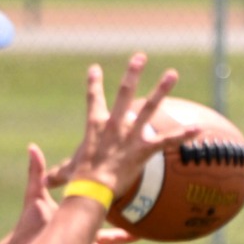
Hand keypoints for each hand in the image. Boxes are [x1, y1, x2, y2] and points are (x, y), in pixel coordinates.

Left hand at [6, 143, 153, 243]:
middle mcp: (80, 243)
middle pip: (109, 240)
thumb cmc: (27, 224)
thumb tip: (32, 147)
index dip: (110, 213)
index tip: (122, 205)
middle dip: (126, 238)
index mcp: (73, 225)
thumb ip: (37, 172)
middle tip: (143, 233)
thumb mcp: (37, 194)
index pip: (96, 218)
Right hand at [65, 52, 196, 194]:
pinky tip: (198, 129)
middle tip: (140, 56)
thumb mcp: (67, 172)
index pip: (93, 100)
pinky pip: (167, 141)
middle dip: (132, 73)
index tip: (95, 68)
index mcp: (96, 125)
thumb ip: (57, 174)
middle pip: (124, 93)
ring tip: (172, 73)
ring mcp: (131, 135)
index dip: (93, 84)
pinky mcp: (145, 149)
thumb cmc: (80, 179)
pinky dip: (183, 136)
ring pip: (149, 107)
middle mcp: (115, 125)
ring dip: (161, 90)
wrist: (93, 187)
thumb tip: (45, 183)